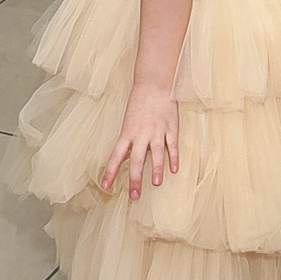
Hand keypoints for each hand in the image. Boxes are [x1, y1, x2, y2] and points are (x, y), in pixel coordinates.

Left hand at [100, 84, 179, 200]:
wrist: (154, 84)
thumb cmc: (139, 103)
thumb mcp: (129, 122)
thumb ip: (129, 141)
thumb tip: (125, 160)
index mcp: (127, 133)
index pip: (116, 156)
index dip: (110, 172)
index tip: (106, 186)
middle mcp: (141, 135)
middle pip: (136, 160)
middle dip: (135, 179)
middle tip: (134, 196)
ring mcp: (157, 132)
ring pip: (156, 154)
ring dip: (156, 169)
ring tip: (156, 183)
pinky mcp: (171, 128)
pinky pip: (172, 145)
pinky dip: (174, 158)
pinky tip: (174, 169)